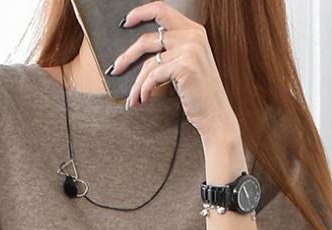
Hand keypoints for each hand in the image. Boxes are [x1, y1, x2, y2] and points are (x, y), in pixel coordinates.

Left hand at [113, 2, 239, 144]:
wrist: (215, 116)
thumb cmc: (199, 94)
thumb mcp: (188, 64)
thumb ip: (172, 49)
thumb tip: (142, 47)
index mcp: (194, 31)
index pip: (161, 10)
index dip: (140, 13)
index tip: (124, 23)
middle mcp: (193, 36)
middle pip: (148, 39)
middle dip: (128, 56)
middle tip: (115, 69)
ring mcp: (190, 50)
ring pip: (148, 64)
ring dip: (136, 84)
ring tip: (132, 99)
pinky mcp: (184, 67)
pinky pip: (153, 76)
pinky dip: (144, 90)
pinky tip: (143, 100)